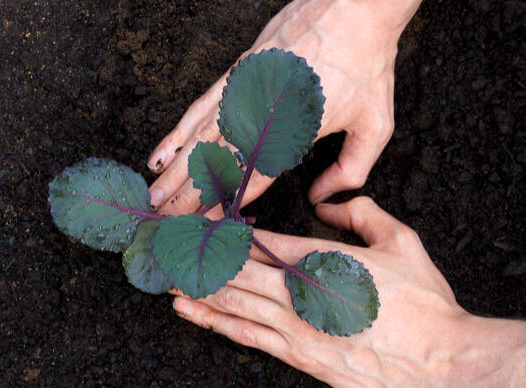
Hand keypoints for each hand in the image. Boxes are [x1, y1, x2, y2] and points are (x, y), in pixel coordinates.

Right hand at [148, 0, 420, 213]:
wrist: (354, 5)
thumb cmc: (365, 63)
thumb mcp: (375, 123)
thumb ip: (352, 168)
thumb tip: (321, 198)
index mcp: (292, 132)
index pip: (250, 178)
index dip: (224, 203)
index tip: (203, 224)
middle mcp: (260, 114)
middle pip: (215, 163)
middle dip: (187, 195)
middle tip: (164, 220)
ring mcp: (242, 92)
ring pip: (198, 139)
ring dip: (174, 171)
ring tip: (154, 196)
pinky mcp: (235, 74)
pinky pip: (198, 109)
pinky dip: (176, 134)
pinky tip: (161, 153)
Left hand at [172, 197, 525, 387]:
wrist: (440, 360)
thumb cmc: (424, 303)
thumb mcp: (402, 242)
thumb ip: (363, 215)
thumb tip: (333, 203)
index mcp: (322, 259)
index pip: (260, 241)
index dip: (223, 231)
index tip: (196, 223)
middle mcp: (299, 292)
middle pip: (236, 269)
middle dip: (198, 256)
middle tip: (165, 245)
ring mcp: (294, 326)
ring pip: (232, 301)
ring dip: (195, 286)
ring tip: (162, 274)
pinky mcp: (297, 355)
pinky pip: (245, 335)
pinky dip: (214, 320)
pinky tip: (189, 311)